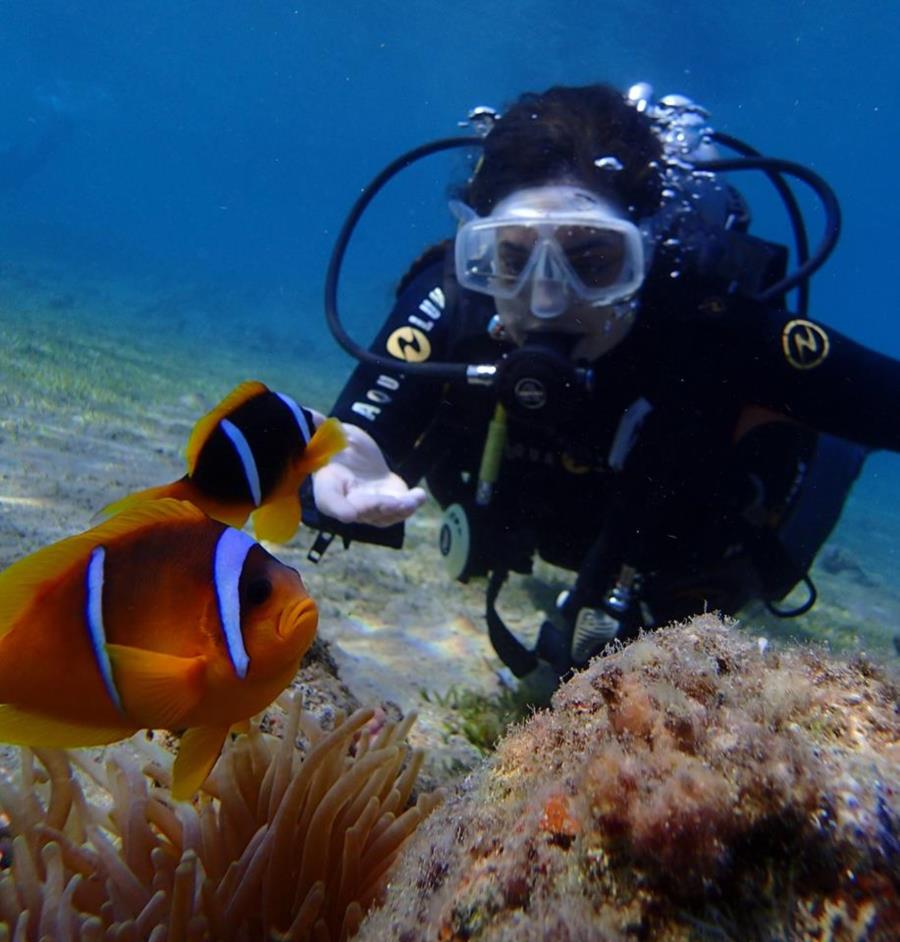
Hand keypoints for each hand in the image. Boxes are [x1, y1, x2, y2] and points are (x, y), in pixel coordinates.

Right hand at [311, 421, 426, 526]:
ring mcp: (370, 507)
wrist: (351, 454)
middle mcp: (347, 504)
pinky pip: (400, 510)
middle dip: (378, 507)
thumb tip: (315, 417)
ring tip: (411, 501)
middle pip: (362, 511)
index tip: (350, 514)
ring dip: (399, 510)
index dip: (340, 509)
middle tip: (392, 502)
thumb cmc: (335, 445)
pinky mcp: (389, 503)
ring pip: (384, 516)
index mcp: (327, 488)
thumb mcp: (330, 435)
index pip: (330, 502)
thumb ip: (323, 431)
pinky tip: (420, 496)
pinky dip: (411, 504)